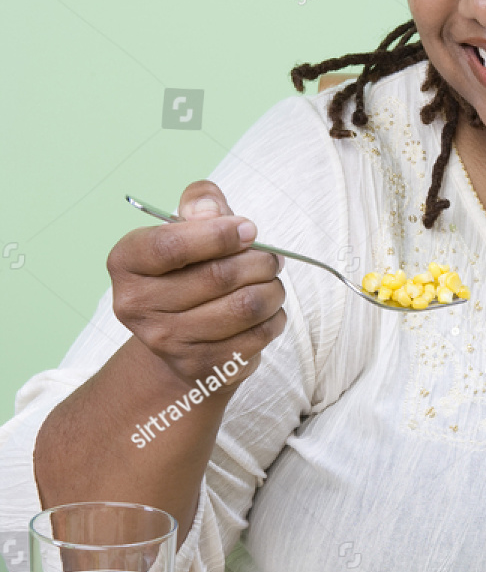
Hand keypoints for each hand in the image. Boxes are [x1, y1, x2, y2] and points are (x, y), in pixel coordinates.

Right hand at [108, 181, 285, 383]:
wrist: (178, 340)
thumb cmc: (186, 272)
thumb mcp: (185, 229)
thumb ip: (200, 205)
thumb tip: (214, 211)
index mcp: (126, 262)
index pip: (171, 245)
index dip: (218, 234)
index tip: (249, 229)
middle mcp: (136, 305)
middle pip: (217, 276)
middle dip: (259, 261)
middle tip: (272, 258)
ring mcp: (166, 341)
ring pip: (244, 307)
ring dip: (272, 290)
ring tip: (272, 283)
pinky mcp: (201, 366)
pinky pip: (257, 336)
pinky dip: (273, 318)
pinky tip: (267, 311)